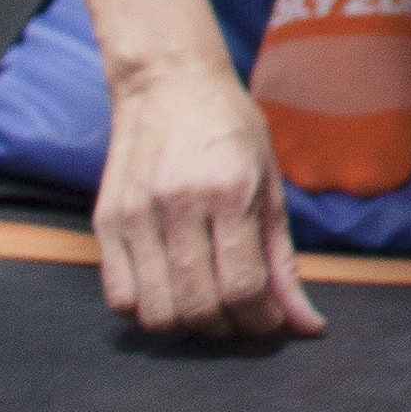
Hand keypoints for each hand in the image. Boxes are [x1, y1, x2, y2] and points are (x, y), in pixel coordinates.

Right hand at [46, 0, 324, 340]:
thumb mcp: (272, 184)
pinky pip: (119, 298)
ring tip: (209, 309)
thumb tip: (306, 324)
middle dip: (228, 329)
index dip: (261, 321)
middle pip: (198, 307)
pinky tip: (172, 292)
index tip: (271, 322)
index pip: (243, 286)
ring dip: (188, 327)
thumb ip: (285, 260)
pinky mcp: (104, 222)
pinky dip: (149, 311)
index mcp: (228, 190)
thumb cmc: (231, 128)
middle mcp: (177, 205)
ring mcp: (134, 215)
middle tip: (243, 319)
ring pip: (156, 312)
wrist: (167, 82)